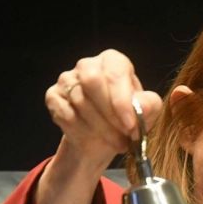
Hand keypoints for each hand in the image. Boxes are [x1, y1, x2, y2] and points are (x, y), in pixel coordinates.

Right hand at [44, 49, 162, 171]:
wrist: (102, 139)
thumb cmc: (127, 119)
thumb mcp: (146, 113)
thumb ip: (149, 105)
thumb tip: (142, 105)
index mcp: (113, 61)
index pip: (115, 72)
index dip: (122, 100)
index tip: (131, 125)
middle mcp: (87, 65)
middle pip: (92, 81)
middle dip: (110, 113)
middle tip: (124, 135)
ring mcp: (66, 79)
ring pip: (80, 102)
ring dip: (101, 128)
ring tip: (117, 142)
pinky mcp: (53, 96)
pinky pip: (66, 114)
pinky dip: (83, 132)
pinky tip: (95, 140)